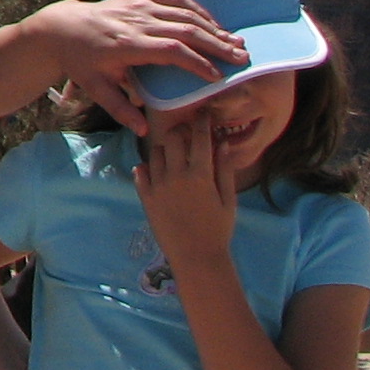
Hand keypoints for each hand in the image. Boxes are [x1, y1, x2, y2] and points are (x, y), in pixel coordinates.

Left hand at [28, 0, 243, 135]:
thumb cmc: (82, 62)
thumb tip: (146, 131)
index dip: (197, 64)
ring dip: (214, 28)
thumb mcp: (95, 89)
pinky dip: (199, 11)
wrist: (63, 28)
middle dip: (217, 45)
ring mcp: (140, 5)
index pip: (171, 51)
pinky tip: (215, 24)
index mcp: (127, 45)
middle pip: (186, 30)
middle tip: (242, 59)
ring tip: (237, 43)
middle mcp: (137, 21)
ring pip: (185, 14)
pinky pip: (176, 0)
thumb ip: (121, 109)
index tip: (217, 78)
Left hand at [134, 111, 240, 276]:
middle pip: (173, 138)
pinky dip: (148, 168)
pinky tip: (158, 172)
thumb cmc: (218, 229)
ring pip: (156, 153)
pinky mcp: (145, 197)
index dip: (201, 121)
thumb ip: (225, 169)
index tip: (202, 113)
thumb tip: (223, 142)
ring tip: (175, 156)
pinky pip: (141, 172)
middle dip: (181, 131)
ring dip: (166, 149)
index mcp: (200, 174)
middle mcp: (176, 175)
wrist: (196, 257)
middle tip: (186, 134)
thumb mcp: (228, 199)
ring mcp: (158, 186)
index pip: (199, 137)